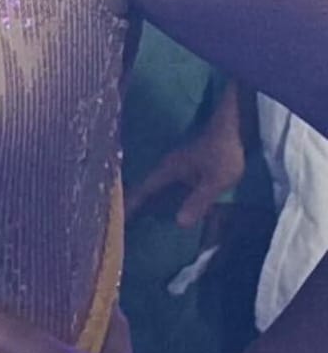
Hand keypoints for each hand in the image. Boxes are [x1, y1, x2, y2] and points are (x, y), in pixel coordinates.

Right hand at [125, 85, 244, 228]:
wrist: (234, 128)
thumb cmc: (223, 153)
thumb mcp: (214, 181)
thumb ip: (197, 201)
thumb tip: (178, 224)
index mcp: (169, 170)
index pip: (144, 190)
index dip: (131, 204)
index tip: (117, 218)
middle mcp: (169, 169)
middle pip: (147, 189)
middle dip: (135, 204)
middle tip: (123, 222)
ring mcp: (178, 167)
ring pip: (159, 187)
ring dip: (150, 201)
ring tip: (139, 217)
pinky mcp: (189, 168)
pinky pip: (172, 186)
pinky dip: (167, 198)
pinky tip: (170, 206)